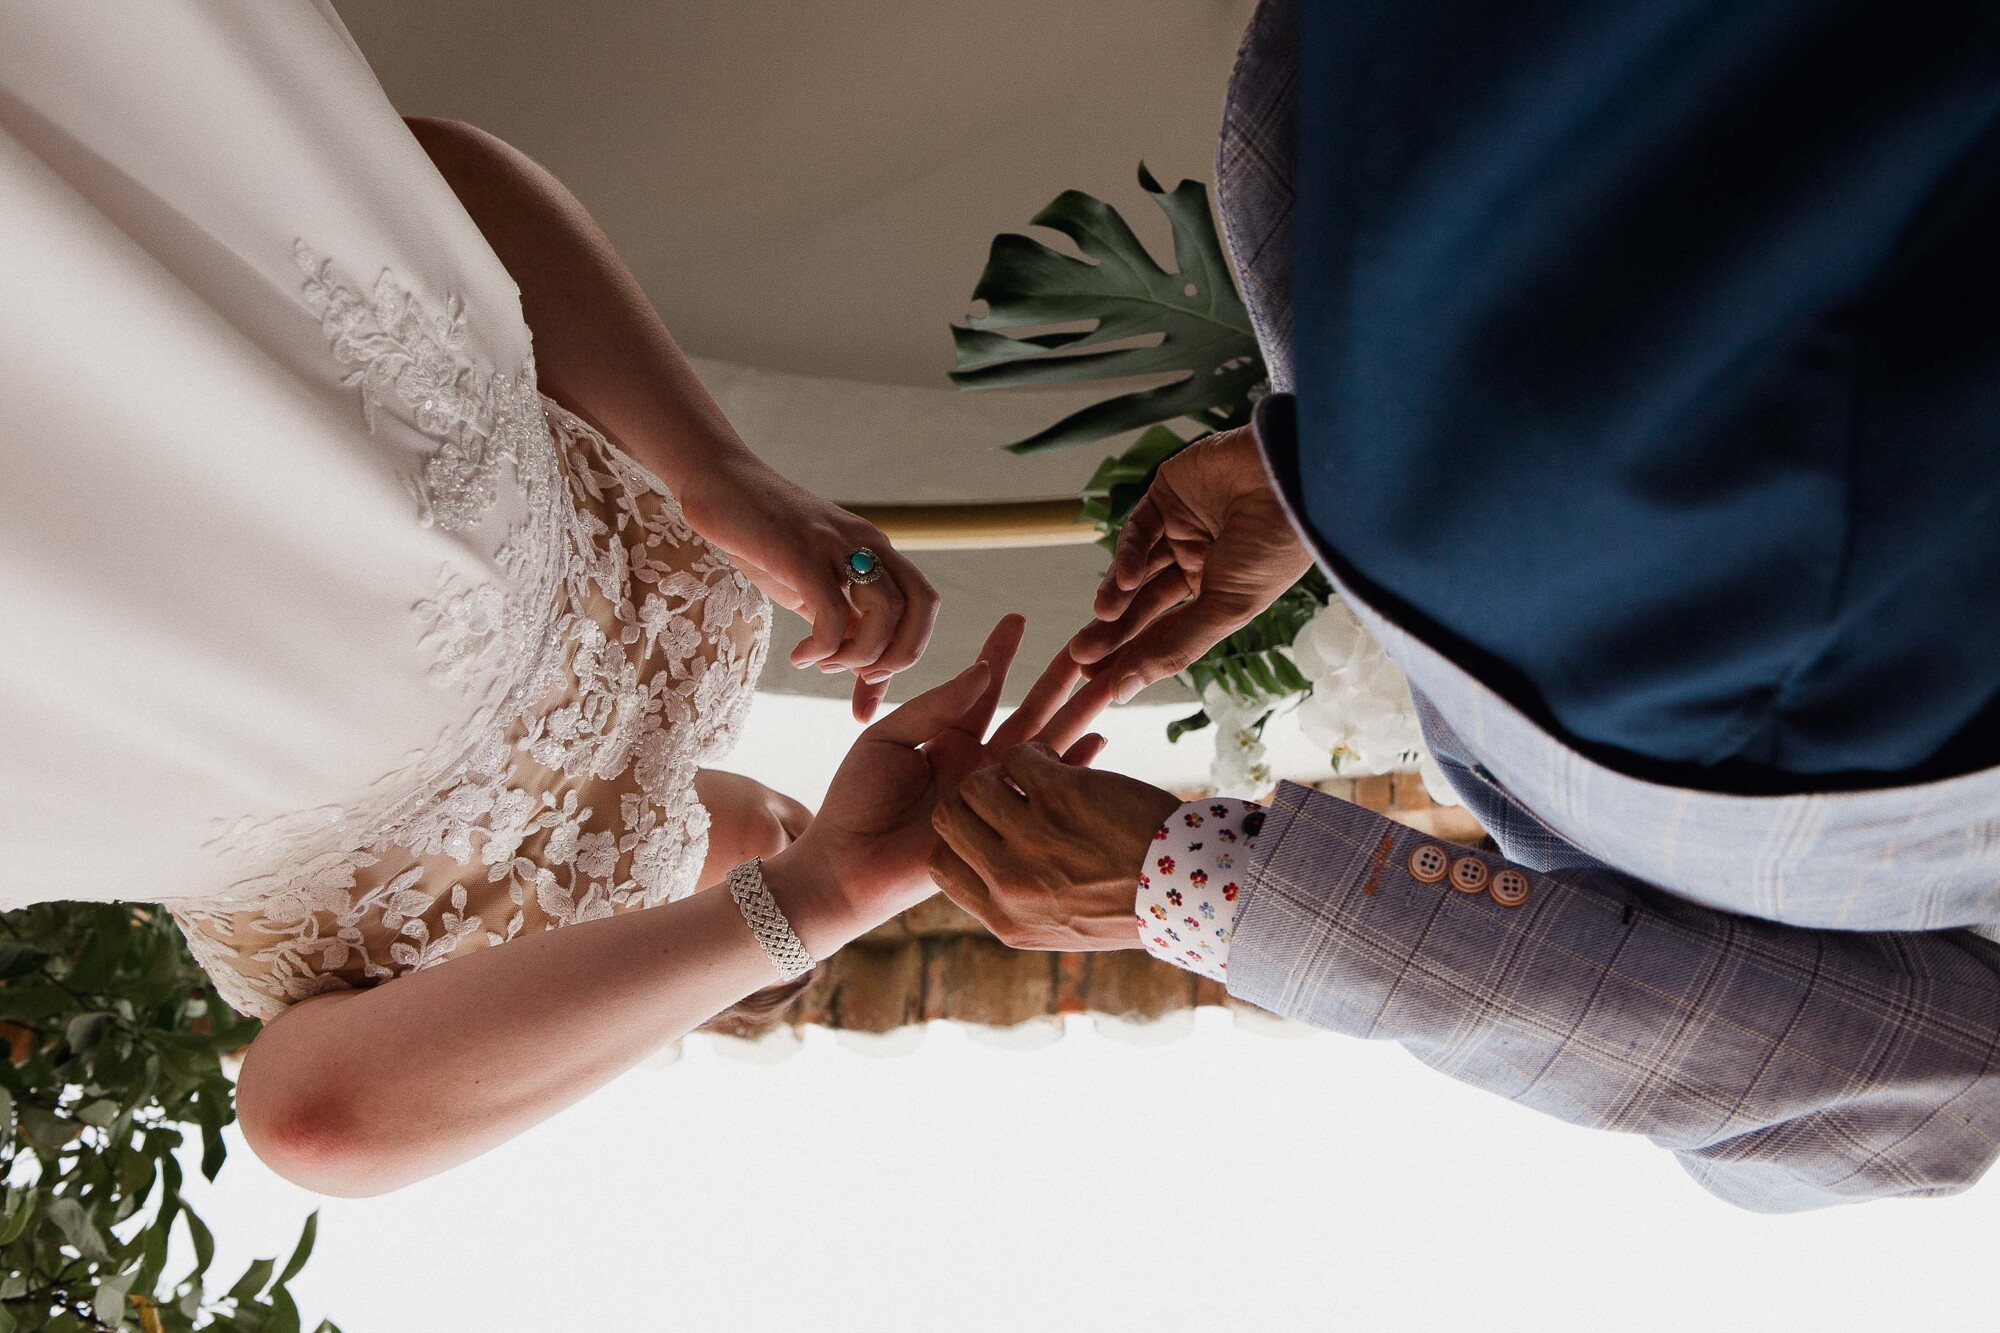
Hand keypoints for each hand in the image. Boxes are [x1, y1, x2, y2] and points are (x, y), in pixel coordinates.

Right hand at [680, 454, 939, 721]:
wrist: (719, 485)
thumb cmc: (763, 541)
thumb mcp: (810, 587)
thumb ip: (842, 624)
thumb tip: (864, 674)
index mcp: (876, 549)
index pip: (924, 602)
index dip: (910, 649)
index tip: (869, 680)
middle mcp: (867, 542)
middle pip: (921, 605)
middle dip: (899, 656)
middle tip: (859, 677)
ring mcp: (836, 544)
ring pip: (884, 610)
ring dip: (858, 655)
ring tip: (821, 663)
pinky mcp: (801, 551)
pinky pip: (832, 611)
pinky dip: (822, 647)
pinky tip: (800, 656)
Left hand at [769, 615, 1102, 954]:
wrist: (846, 866)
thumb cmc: (856, 800)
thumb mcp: (887, 737)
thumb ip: (935, 705)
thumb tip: (982, 670)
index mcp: (947, 738)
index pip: (983, 688)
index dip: (1000, 653)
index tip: (1018, 618)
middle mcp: (976, 763)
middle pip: (1029, 711)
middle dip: (1059, 680)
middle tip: (1092, 646)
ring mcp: (993, 793)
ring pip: (1045, 744)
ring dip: (1079, 712)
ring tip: (1110, 681)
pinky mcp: (1003, 824)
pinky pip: (1044, 791)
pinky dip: (1073, 767)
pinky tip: (1100, 741)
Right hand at [929, 744, 1180, 950]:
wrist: (1193, 888)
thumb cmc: (1134, 902)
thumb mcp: (1063, 926)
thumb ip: (1019, 907)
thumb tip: (988, 878)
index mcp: (1007, 921)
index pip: (941, 868)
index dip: (956, 839)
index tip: (982, 827)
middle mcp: (1012, 883)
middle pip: (949, 818)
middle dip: (970, 797)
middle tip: (1001, 789)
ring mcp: (1032, 837)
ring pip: (976, 782)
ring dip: (1000, 770)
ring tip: (1031, 773)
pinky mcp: (1061, 795)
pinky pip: (1018, 756)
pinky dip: (1033, 751)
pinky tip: (1055, 760)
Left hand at [1068, 425, 1312, 701]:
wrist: (1289, 479)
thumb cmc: (1273, 548)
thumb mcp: (1226, 607)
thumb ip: (1173, 647)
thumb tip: (1123, 691)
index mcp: (1220, 592)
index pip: (1168, 631)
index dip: (1135, 657)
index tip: (1102, 684)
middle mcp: (1198, 561)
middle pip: (1144, 605)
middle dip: (1114, 632)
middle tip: (1082, 656)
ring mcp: (1181, 527)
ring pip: (1135, 570)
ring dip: (1115, 596)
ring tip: (1100, 618)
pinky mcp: (1167, 493)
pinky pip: (1138, 529)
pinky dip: (1126, 555)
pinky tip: (1122, 582)